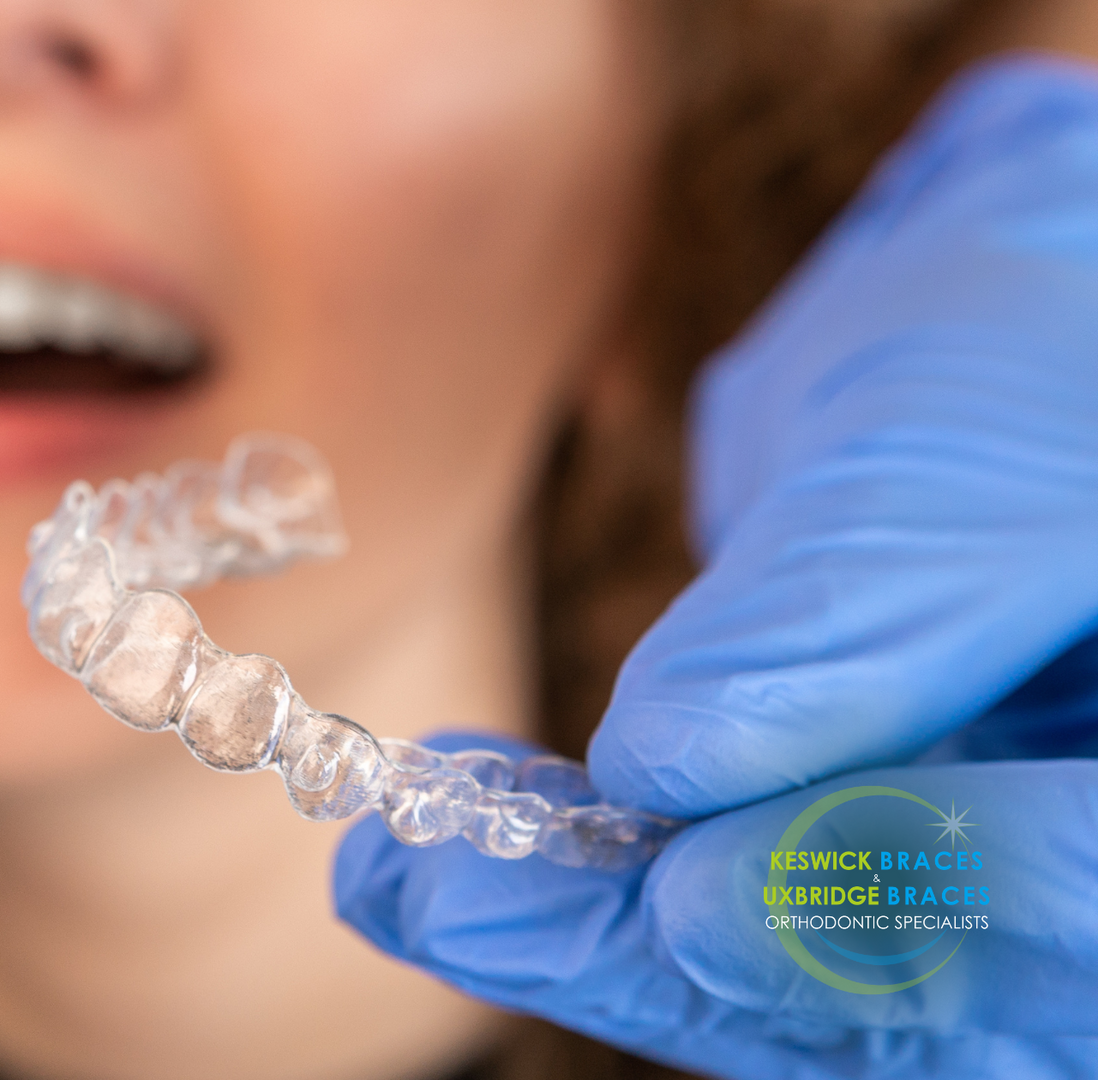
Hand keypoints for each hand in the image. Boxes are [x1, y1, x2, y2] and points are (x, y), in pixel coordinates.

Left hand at [336, 55, 1097, 1077]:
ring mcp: (984, 875)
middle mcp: (1091, 864)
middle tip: (454, 899)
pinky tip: (461, 838)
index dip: (873, 899)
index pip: (1073, 894)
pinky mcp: (868, 855)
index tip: (682, 890)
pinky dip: (593, 884)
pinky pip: (734, 910)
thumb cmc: (1041, 340)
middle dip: (661, 955)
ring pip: (795, 975)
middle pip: (905, 993)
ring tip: (408, 868)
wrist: (1033, 318)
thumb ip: (847, 610)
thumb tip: (665, 766)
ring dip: (587, 930)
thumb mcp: (961, 442)